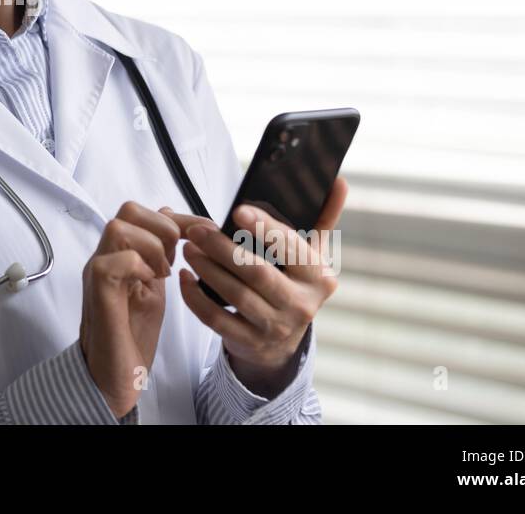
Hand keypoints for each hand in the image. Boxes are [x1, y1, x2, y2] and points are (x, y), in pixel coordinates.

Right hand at [78, 201, 178, 419]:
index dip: (178, 218)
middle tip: (176, 259)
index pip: (142, 213)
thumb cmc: (131, 337)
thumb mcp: (154, 288)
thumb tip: (171, 219)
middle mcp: (105, 259)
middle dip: (163, 227)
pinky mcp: (98, 295)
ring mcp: (98, 275)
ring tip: (163, 273)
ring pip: (117, 228)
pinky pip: (110, 263)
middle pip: (127, 211)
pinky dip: (136, 265)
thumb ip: (159, 256)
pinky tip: (150, 282)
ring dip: (151, 245)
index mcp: (119, 255)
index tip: (205, 231)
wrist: (112, 377)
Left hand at [160, 176, 347, 393]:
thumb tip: (339, 182)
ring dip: (207, 269)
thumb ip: (323, 218)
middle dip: (223, 248)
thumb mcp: (312, 255)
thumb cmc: (293, 282)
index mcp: (318, 277)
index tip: (238, 211)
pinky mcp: (250, 342)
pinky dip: (196, 298)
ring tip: (189, 247)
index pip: (291, 248)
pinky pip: (216, 320)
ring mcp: (275, 327)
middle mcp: (301, 305)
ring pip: (235, 295)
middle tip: (197, 229)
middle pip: (257, 272)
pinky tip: (185, 277)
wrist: (282, 340)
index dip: (265, 229)